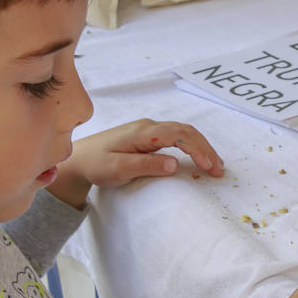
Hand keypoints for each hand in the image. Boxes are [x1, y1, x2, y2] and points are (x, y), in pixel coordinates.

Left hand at [48, 119, 224, 206]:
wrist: (77, 158)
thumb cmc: (95, 164)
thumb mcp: (118, 169)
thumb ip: (146, 166)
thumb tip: (174, 164)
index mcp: (143, 132)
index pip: (179, 136)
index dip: (198, 150)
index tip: (209, 167)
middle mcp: (149, 127)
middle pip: (186, 131)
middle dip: (205, 149)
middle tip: (219, 170)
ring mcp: (148, 130)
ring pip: (183, 133)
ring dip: (201, 147)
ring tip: (214, 165)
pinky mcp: (147, 137)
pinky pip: (176, 137)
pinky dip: (191, 146)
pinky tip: (198, 158)